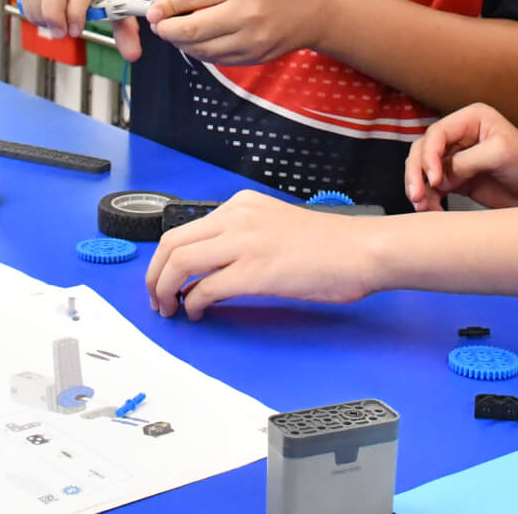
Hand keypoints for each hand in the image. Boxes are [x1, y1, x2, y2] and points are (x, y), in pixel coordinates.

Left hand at [143, 190, 379, 320]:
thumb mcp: (275, 225)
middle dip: (154, 276)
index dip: (163, 260)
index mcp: (241, 205)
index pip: (183, 229)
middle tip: (156, 299)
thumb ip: (243, 236)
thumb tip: (213, 265)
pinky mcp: (256, 272)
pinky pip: (206, 289)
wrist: (362, 250)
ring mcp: (245, 243)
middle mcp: (238, 217)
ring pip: (180, 264)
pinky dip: (194, 304)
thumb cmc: (330, 245)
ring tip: (170, 309)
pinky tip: (199, 313)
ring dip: (166, 291)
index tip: (163, 280)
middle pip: (171, 244)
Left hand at [146, 0, 328, 65]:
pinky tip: (199, 42)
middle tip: (159, 25)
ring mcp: (250, 40)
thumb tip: (170, 6)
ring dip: (182, 43)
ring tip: (176, 33)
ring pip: (201, 50)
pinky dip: (202, 52)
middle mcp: (244, 14)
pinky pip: (217, 59)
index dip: (164, 7)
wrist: (316, 7)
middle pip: (190, 30)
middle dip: (166, 30)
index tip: (151, 11)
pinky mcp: (254, 57)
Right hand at [405, 103, 517, 211]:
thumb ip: (466, 161)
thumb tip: (438, 177)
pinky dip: (429, 199)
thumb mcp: (500, 154)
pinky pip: (434, 188)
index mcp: (471, 119)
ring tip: (424, 206)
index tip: (435, 178)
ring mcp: (458, 160)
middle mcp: (460, 137)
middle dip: (417, 173)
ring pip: (424, 171)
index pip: (437, 133)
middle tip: (417, 196)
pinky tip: (432, 210)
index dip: (429, 155)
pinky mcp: (459, 181)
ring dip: (420, 188)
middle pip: (423, 150)